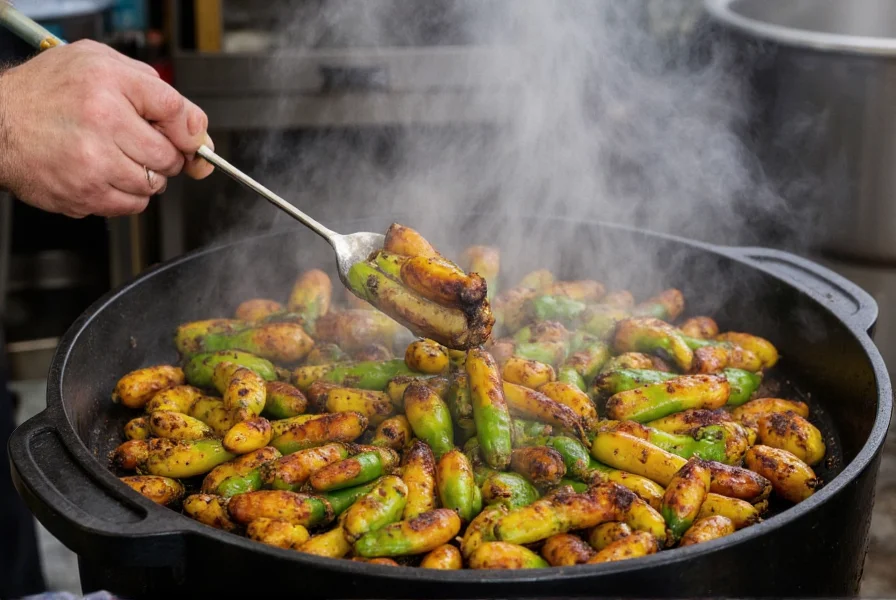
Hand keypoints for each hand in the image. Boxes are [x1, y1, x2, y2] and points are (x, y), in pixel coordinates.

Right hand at [0, 39, 213, 217]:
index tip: (187, 137)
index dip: (189, 129)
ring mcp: (93, 165)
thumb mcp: (99, 63)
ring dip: (146, 176)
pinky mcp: (85, 195)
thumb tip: (193, 125)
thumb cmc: (46, 92)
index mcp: (109, 87)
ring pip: (153, 185)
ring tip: (118, 156)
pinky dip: (129, 195)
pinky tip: (108, 174)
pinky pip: (132, 206)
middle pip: (170, 156)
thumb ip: (151, 86)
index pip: (177, 112)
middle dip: (165, 154)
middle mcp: (102, 125)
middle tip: (142, 144)